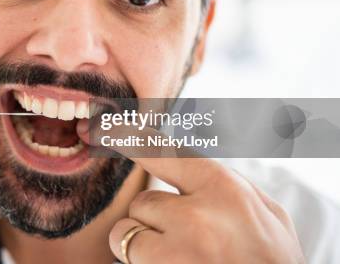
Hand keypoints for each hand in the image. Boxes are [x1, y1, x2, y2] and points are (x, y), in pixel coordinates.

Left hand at [108, 156, 304, 262]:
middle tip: (188, 239)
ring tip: (180, 256)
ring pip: (129, 228)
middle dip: (157, 220)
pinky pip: (127, 253)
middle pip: (143, 201)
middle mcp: (198, 213)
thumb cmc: (274, 263)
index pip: (161, 151)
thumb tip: (190, 164)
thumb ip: (228, 185)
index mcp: (224, 188)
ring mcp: (178, 246)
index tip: (103, 127)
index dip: (127, 137)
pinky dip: (141, 260)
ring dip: (145, 241)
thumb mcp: (269, 214)